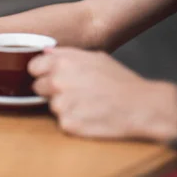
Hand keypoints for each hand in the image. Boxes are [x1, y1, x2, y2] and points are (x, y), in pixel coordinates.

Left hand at [29, 48, 176, 141]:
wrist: (143, 107)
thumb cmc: (121, 82)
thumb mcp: (95, 57)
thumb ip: (66, 54)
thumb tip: (45, 51)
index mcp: (62, 62)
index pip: (33, 67)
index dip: (43, 72)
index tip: (52, 76)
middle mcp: (57, 81)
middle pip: (38, 87)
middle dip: (52, 90)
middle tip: (75, 92)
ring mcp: (61, 104)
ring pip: (51, 106)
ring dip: (64, 106)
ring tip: (88, 104)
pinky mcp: (67, 124)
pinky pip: (62, 122)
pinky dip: (73, 121)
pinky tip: (90, 116)